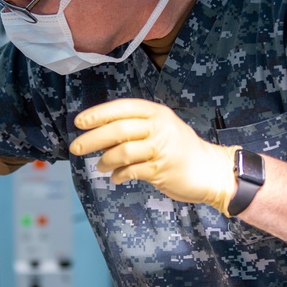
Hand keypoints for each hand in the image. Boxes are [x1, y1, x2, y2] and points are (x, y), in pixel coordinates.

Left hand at [69, 99, 239, 213]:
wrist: (210, 170)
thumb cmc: (180, 149)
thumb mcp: (161, 128)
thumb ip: (136, 128)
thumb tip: (100, 133)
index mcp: (156, 113)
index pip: (122, 108)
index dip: (98, 114)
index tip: (79, 123)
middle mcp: (159, 127)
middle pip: (118, 129)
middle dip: (92, 139)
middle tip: (76, 148)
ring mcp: (161, 148)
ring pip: (122, 151)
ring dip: (105, 160)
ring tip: (101, 166)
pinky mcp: (161, 170)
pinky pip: (131, 171)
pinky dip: (119, 175)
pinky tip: (117, 177)